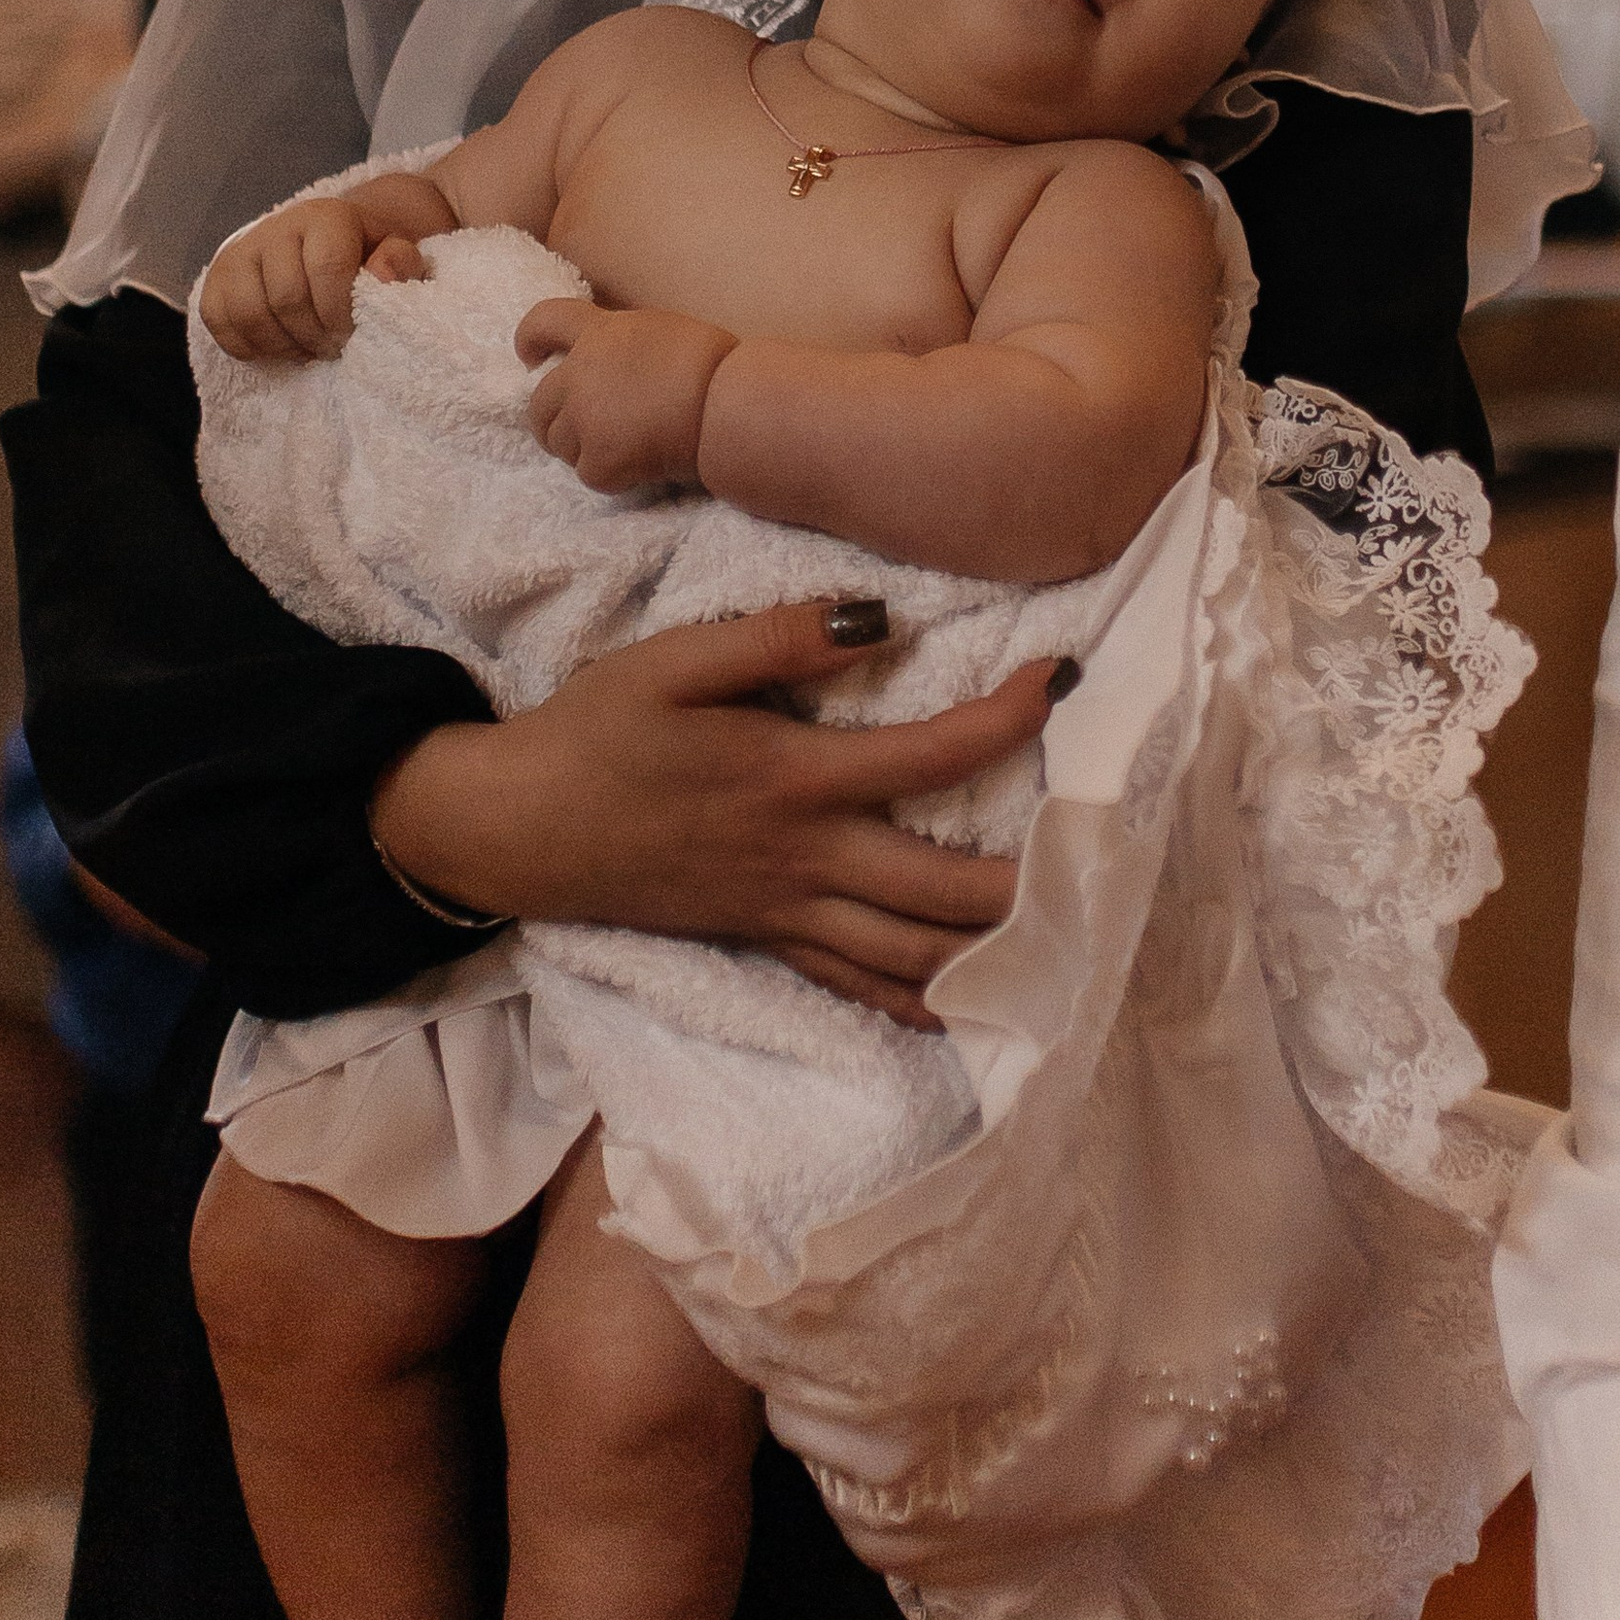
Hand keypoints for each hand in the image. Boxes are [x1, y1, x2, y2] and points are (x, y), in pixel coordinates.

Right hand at [200, 198, 432, 360]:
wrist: (326, 238)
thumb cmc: (365, 251)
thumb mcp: (395, 251)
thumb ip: (400, 262)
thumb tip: (383, 275)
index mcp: (325, 216)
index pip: (328, 269)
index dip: (341, 312)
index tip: (352, 335)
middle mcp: (277, 226)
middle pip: (287, 298)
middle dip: (314, 335)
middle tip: (332, 348)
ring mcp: (241, 250)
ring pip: (249, 312)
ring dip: (281, 344)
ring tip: (307, 348)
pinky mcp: (215, 275)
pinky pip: (217, 320)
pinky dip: (247, 345)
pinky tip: (278, 346)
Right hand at [371, 608, 1065, 1026]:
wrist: (515, 827)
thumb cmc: (596, 732)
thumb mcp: (674, 661)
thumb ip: (779, 637)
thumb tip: (882, 619)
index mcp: (793, 781)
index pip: (934, 758)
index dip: (1012, 719)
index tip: (1064, 678)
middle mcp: (805, 860)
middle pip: (946, 892)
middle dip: (1035, 877)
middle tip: (1104, 842)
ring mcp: (786, 913)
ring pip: (913, 957)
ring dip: (994, 953)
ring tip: (1065, 930)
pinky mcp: (765, 940)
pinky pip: (859, 987)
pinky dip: (924, 998)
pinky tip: (972, 1000)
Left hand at [518, 299, 735, 494]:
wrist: (729, 405)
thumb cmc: (714, 365)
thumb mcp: (660, 331)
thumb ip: (621, 345)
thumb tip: (611, 366)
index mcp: (600, 334)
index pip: (543, 322)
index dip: (529, 338)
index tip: (529, 357)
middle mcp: (581, 374)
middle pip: (539, 402)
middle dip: (552, 418)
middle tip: (580, 430)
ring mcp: (586, 419)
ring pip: (559, 443)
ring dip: (581, 448)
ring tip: (620, 449)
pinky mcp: (600, 460)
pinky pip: (588, 474)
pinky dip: (610, 476)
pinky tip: (639, 468)